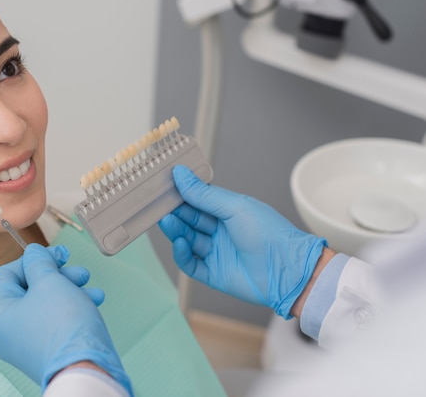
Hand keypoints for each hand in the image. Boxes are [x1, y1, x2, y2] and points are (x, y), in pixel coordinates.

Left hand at [0, 244, 131, 394]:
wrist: (85, 368)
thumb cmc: (63, 326)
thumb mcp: (49, 282)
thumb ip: (39, 262)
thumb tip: (33, 253)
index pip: (5, 275)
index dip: (31, 260)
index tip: (55, 255)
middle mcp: (8, 332)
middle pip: (29, 289)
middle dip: (57, 274)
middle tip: (77, 270)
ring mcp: (28, 344)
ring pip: (46, 304)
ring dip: (70, 288)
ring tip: (91, 286)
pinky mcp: (47, 351)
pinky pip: (56, 322)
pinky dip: (73, 307)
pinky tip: (94, 300)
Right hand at [159, 165, 325, 318]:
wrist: (288, 270)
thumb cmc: (269, 234)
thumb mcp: (235, 207)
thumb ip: (204, 194)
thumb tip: (181, 174)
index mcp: (229, 212)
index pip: (199, 201)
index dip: (182, 194)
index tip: (165, 186)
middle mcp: (221, 232)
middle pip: (190, 220)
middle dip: (175, 212)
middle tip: (159, 205)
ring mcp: (216, 253)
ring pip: (188, 240)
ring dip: (176, 230)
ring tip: (167, 221)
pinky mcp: (213, 274)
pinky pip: (191, 264)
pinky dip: (182, 254)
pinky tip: (180, 243)